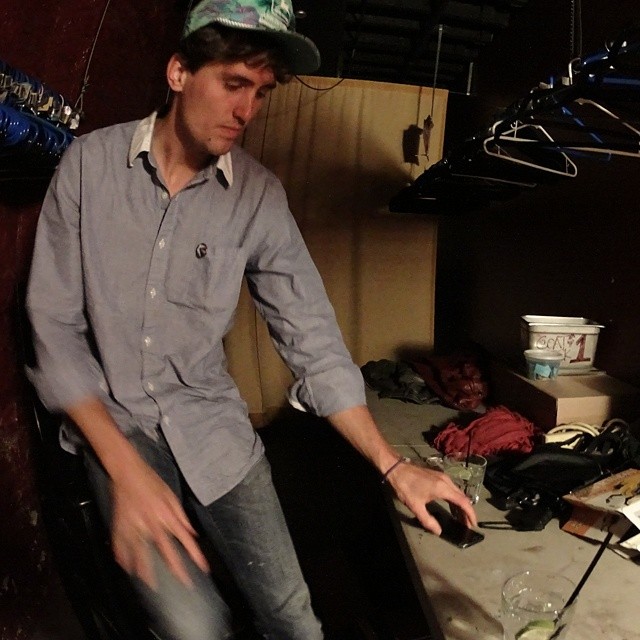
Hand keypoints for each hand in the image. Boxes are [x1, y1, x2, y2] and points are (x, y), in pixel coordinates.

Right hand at [109, 456, 209, 589]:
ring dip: (147, 568)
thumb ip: (181, 516)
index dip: (195, 554)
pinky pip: (121, 543)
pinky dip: (123, 555)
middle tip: (182, 582)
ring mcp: (136, 524)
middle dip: (175, 567)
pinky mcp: (120, 523)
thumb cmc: (152, 482)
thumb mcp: (171, 495)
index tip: (203, 567)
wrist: (128, 471)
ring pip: (142, 551)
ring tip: (151, 583)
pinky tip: (125, 566)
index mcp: (167, 515)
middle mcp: (153, 523)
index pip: (185, 539)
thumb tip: (192, 532)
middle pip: (165, 550)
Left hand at [385, 461, 477, 533]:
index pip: (463, 502)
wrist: (396, 468)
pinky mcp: (438, 475)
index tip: (474, 524)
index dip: (470, 514)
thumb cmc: (406, 487)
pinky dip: (454, 499)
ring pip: (457, 492)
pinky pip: (451, 489)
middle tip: (468, 525)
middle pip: (462, 497)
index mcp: (443, 488)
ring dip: (460, 505)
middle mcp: (446, 481)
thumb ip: (428, 521)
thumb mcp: (416, 506)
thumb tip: (438, 531)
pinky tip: (451, 507)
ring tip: (460, 519)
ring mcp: (442, 476)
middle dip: (467, 512)